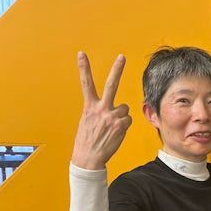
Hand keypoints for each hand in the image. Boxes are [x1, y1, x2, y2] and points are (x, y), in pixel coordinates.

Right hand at [71, 52, 130, 169]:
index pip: (86, 83)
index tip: (81, 54)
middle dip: (117, 69)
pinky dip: (124, 126)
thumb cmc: (87, 140)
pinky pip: (128, 120)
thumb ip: (97, 111)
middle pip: (111, 85)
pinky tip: (116, 133)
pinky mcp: (120, 125)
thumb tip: (114, 109)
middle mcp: (100, 109)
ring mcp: (111, 116)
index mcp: (89, 107)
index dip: (83, 68)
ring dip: (121, 116)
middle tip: (122, 57)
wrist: (89, 157)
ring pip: (124, 109)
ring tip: (111, 127)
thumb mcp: (87, 121)